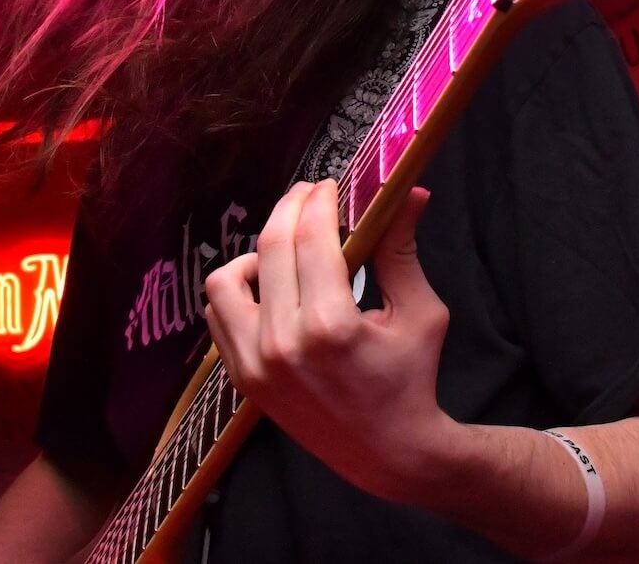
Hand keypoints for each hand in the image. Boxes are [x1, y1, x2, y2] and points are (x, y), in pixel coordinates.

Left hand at [202, 179, 456, 501]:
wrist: (387, 453)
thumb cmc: (410, 379)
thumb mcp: (420, 312)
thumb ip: (402, 249)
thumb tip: (412, 191)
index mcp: (331, 324)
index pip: (310, 236)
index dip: (319, 199)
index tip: (330, 185)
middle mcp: (283, 342)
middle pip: (269, 246)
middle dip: (289, 207)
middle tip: (309, 196)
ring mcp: (254, 363)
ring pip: (226, 279)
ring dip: (254, 253)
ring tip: (285, 251)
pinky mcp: (241, 378)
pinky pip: (218, 315)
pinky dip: (238, 292)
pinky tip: (268, 287)